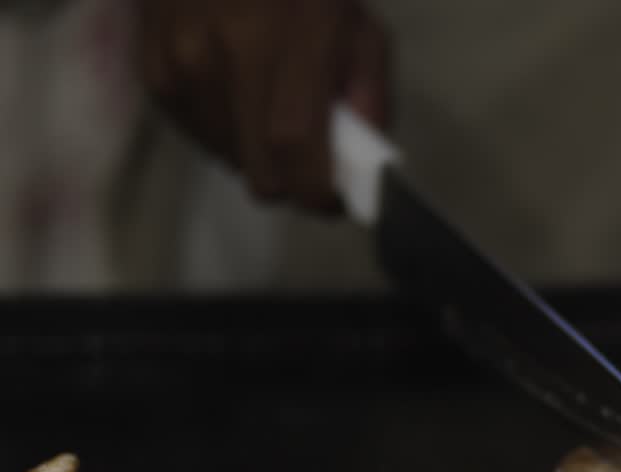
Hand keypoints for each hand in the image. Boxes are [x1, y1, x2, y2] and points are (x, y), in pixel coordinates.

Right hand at [138, 0, 389, 211]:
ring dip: (256, 152)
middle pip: (260, 172)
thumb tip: (366, 166)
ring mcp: (183, 65)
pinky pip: (199, 136)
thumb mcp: (358, 27)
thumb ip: (370, 96)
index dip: (317, 190)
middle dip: (291, 180)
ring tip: (268, 104)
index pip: (295, 146)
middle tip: (308, 158)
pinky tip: (236, 89)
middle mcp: (228, 55)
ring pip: (229, 160)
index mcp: (291, 40)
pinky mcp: (156, 73)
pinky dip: (224, 130)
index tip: (335, 199)